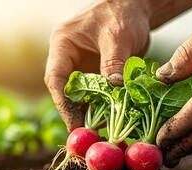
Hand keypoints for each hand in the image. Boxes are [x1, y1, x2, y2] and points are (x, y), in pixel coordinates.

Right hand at [44, 0, 150, 131]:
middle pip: (67, 92)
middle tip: (89, 134)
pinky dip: (103, 107)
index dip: (63, 104)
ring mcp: (83, 67)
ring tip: (102, 132)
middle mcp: (69, 58)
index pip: (56, 78)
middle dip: (77, 113)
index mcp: (63, 45)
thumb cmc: (121, 13)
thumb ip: (114, 63)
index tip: (75, 124)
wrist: (135, 7)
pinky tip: (111, 120)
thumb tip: (115, 90)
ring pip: (82, 96)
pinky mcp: (97, 73)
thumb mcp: (117, 37)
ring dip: (91, 113)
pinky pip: (97, 94)